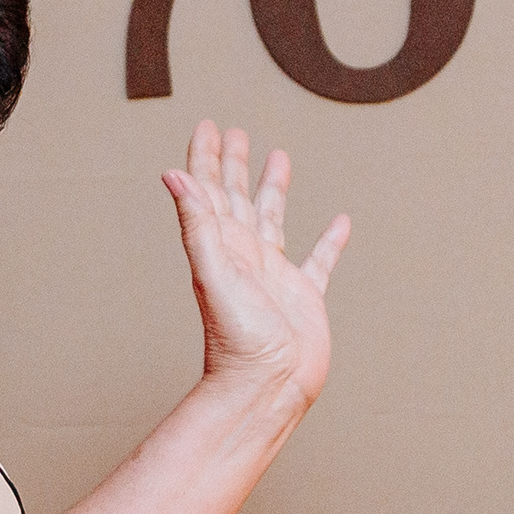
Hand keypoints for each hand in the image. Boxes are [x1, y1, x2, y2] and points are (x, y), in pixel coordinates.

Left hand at [163, 121, 349, 413]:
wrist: (266, 389)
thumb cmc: (236, 341)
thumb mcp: (213, 274)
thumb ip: (197, 225)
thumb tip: (173, 175)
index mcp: (221, 247)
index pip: (210, 192)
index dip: (207, 158)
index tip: (207, 125)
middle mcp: (245, 256)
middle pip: (239, 198)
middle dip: (236, 164)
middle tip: (235, 131)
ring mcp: (275, 277)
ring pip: (274, 220)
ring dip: (274, 188)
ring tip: (279, 156)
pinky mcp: (305, 298)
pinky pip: (319, 261)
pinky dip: (330, 241)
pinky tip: (340, 222)